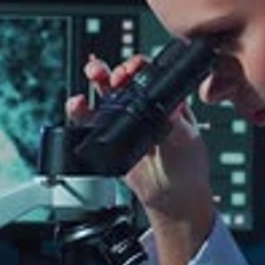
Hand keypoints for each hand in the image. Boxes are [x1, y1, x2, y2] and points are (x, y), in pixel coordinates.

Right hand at [67, 54, 215, 264]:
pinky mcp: (108, 136)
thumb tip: (171, 105)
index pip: (150, 74)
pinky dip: (80, 110)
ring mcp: (124, 119)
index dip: (140, 67)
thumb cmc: (186, 167)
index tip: (134, 71)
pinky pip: (90, 120)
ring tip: (93, 74)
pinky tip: (78, 104)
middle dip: (116, 69)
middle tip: (115, 75)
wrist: (170, 197)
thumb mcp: (186, 141)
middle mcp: (143, 105)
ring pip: (105, 92)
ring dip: (97, 79)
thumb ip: (176, 123)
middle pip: (124, 78)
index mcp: (166, 101)